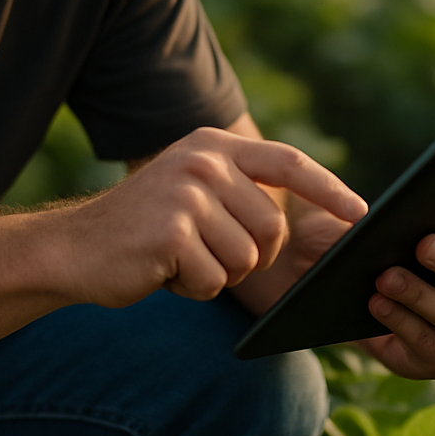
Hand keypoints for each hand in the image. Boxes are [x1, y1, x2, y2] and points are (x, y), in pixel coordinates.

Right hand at [54, 127, 366, 308]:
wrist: (73, 249)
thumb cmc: (144, 231)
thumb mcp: (194, 193)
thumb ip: (240, 192)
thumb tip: (304, 217)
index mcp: (213, 146)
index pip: (287, 162)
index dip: (329, 188)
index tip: (361, 214)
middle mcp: (203, 162)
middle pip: (271, 228)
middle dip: (247, 257)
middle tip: (202, 252)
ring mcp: (187, 195)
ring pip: (246, 259)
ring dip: (216, 274)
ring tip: (177, 258)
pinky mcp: (173, 231)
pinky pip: (214, 281)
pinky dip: (193, 289)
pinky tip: (161, 270)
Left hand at [358, 203, 434, 378]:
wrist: (384, 306)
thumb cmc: (412, 257)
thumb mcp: (421, 234)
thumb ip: (426, 218)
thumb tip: (408, 209)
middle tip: (424, 245)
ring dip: (420, 295)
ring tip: (387, 277)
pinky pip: (428, 344)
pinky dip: (400, 320)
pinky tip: (378, 302)